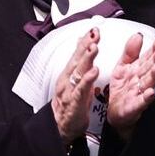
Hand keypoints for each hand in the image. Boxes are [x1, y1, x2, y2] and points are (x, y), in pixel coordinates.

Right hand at [52, 28, 100, 144]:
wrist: (60, 127)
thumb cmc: (70, 102)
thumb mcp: (75, 79)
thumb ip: (79, 60)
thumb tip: (82, 40)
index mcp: (69, 73)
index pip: (78, 54)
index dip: (85, 41)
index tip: (94, 28)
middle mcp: (68, 80)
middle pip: (77, 60)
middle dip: (86, 46)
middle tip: (95, 33)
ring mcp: (69, 91)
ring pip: (78, 73)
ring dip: (86, 59)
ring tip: (94, 48)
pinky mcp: (73, 103)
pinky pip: (81, 90)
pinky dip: (87, 80)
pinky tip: (94, 71)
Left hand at [106, 32, 154, 139]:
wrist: (114, 113)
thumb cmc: (122, 89)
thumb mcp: (122, 67)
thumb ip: (130, 52)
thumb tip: (138, 35)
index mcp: (138, 70)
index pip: (148, 58)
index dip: (153, 50)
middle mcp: (141, 81)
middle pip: (150, 69)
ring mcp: (139, 94)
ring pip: (148, 83)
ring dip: (154, 75)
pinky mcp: (134, 108)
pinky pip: (140, 103)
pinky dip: (146, 98)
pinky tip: (150, 93)